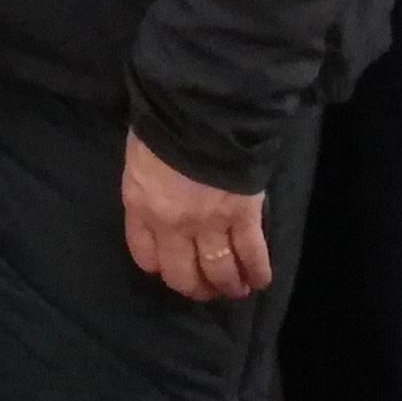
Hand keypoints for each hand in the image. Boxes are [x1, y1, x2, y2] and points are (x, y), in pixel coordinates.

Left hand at [121, 131, 273, 302]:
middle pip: (182, 273)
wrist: (197, 110)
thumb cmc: (162, 123)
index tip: (169, 270)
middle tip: (206, 290)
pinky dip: (258, 271)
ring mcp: (209, 224)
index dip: (160, 267)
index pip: (145, 254)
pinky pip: (252, 253)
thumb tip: (160, 196)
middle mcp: (173, 224)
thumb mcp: (140, 156)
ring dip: (228, 285)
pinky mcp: (243, 216)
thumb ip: (149, 185)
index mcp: (142, 206)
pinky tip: (260, 281)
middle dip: (195, 288)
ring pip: (219, 271)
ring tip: (236, 289)